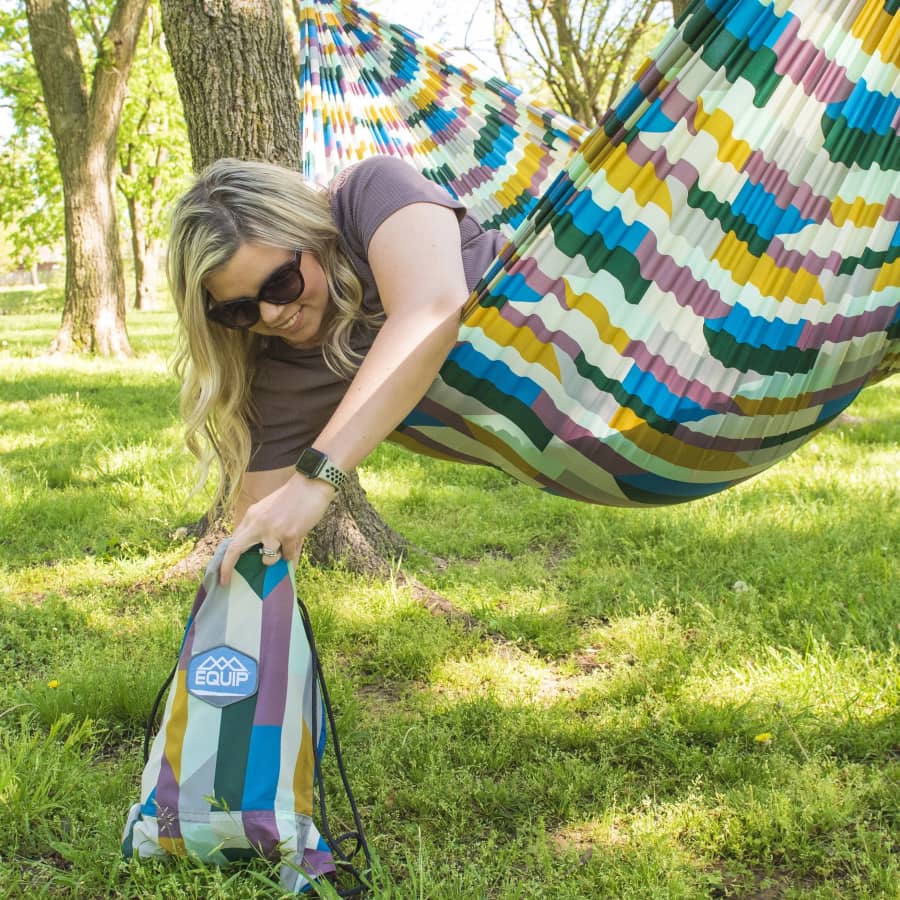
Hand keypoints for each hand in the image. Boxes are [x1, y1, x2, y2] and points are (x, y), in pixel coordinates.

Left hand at [219, 473, 335, 584]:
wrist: (312, 484)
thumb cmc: (293, 498)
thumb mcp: (268, 509)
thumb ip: (258, 526)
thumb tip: (254, 551)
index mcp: (252, 516)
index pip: (233, 541)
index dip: (225, 560)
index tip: (223, 575)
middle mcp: (259, 523)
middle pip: (236, 549)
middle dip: (228, 567)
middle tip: (226, 582)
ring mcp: (274, 530)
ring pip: (267, 560)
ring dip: (274, 560)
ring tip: (282, 549)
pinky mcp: (290, 535)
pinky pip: (288, 556)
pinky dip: (292, 553)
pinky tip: (297, 538)